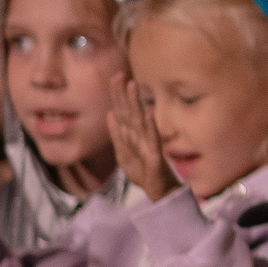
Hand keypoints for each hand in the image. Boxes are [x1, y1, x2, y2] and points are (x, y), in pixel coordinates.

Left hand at [108, 74, 173, 203]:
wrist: (157, 191)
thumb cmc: (143, 172)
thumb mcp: (123, 154)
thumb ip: (117, 135)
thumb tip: (110, 114)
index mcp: (131, 135)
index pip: (123, 111)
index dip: (118, 95)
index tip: (115, 77)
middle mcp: (140, 135)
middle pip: (130, 111)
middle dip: (123, 94)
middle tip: (119, 75)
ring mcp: (148, 143)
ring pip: (140, 120)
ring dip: (136, 103)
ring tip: (132, 86)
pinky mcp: (155, 154)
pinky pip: (152, 138)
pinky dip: (150, 125)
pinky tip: (148, 112)